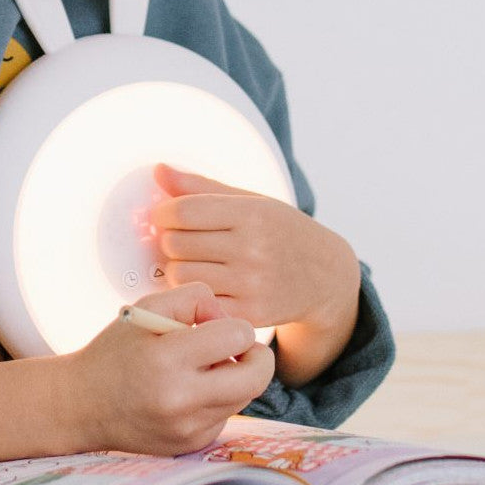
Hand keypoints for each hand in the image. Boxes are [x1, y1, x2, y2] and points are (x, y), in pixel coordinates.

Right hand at [70, 282, 274, 455]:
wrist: (82, 405)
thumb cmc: (115, 352)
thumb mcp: (146, 308)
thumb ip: (195, 298)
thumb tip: (230, 319)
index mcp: (166, 359)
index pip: (238, 337)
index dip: (234, 325)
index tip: (217, 327)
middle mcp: (180, 400)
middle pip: (257, 377)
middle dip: (256, 356)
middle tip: (236, 348)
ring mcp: (188, 428)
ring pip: (245, 396)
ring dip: (234, 377)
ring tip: (201, 368)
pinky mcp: (191, 444)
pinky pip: (226, 415)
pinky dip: (217, 400)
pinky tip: (187, 393)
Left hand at [150, 163, 360, 336]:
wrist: (325, 277)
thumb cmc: (281, 232)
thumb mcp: (251, 201)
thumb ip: (201, 187)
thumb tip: (159, 170)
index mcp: (251, 214)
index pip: (183, 211)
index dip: (164, 213)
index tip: (167, 216)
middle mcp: (252, 248)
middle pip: (176, 243)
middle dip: (171, 240)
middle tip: (184, 241)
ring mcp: (251, 284)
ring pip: (181, 275)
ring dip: (178, 268)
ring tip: (196, 262)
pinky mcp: (250, 313)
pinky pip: (199, 301)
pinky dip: (196, 293)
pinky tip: (208, 283)